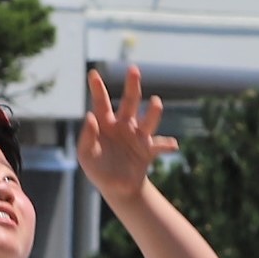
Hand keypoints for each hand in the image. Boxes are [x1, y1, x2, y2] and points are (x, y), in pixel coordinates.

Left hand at [77, 66, 178, 201]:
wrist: (116, 187)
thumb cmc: (98, 169)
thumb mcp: (85, 155)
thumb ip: (87, 137)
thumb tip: (90, 116)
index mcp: (106, 123)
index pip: (101, 102)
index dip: (97, 88)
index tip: (93, 73)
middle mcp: (124, 125)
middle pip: (129, 101)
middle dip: (132, 86)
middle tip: (134, 69)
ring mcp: (138, 136)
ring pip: (148, 120)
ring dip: (153, 112)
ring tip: (156, 103)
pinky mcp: (148, 150)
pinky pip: (159, 146)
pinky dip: (167, 145)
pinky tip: (173, 146)